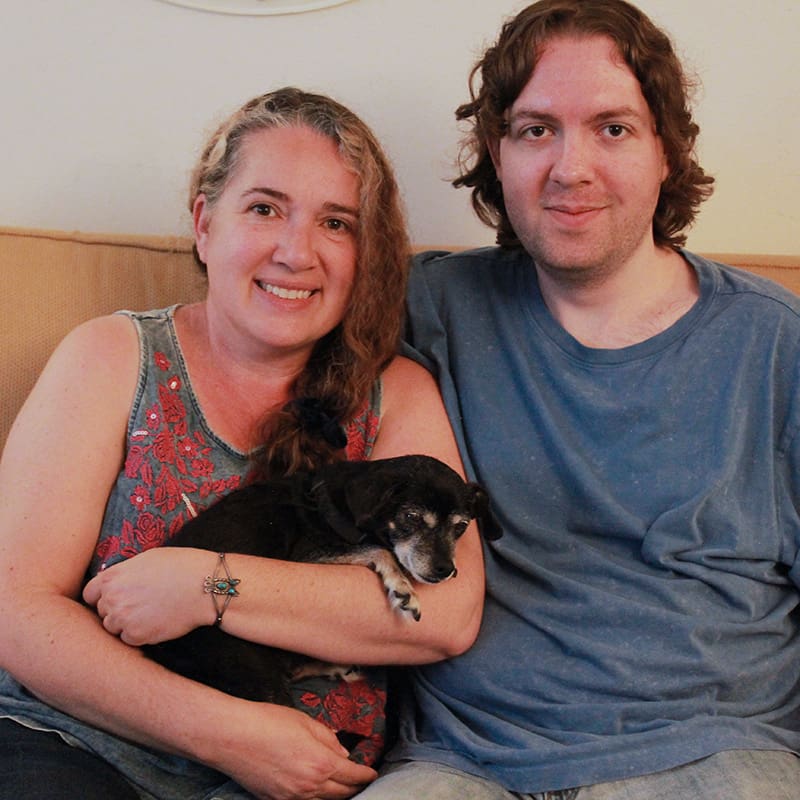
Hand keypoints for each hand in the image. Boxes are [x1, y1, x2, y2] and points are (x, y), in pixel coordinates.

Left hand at [83, 547, 214, 643]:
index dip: (100, 597)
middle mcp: (112, 599)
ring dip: (126, 624)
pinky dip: (139, 634)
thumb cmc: (181, 565)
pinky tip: (156, 622)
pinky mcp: (137, 635)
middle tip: (139, 605)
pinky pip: (128, 640)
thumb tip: (114, 581)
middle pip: (102, 612)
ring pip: (113, 628)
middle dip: (116, 610)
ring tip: (149, 613)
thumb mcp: (147, 558)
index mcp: (112, 577)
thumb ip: (124, 572)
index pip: (88, 594)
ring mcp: (123, 619)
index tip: (113, 598)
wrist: (204, 585)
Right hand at [209, 702, 376, 799]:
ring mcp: (291, 797)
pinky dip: (315, 799)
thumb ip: (328, 738)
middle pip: (341, 794)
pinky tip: (316, 791)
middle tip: (361, 781)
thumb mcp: (305, 721)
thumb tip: (342, 753)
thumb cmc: (267, 722)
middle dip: (354, 788)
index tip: (372, 773)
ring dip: (336, 796)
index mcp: (320, 763)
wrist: (231, 736)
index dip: (366, 775)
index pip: (353, 776)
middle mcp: (309, 786)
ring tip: (342, 788)